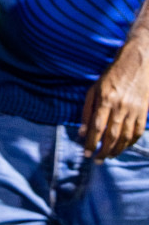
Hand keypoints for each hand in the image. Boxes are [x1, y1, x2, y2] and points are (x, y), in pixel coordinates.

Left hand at [80, 44, 148, 159]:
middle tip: (97, 160)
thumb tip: (82, 132)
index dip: (92, 142)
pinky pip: (137, 132)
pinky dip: (130, 143)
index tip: (86, 153)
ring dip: (117, 150)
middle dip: (104, 150)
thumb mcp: (93, 89)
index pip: (97, 127)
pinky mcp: (144, 112)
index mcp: (105, 99)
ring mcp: (134, 110)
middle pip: (112, 135)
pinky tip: (123, 148)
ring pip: (126, 137)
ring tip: (108, 157)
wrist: (137, 64)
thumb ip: (87, 111)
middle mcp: (120, 106)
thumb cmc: (111, 76)